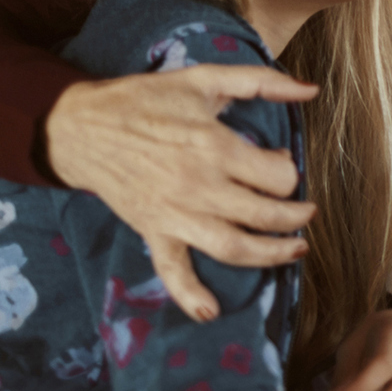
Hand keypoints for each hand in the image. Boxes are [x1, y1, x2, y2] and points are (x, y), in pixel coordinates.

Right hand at [45, 67, 320, 321]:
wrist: (81, 126)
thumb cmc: (145, 99)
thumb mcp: (204, 78)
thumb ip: (261, 81)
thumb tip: (310, 89)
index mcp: (215, 147)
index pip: (277, 176)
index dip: (289, 171)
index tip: (283, 164)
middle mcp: (200, 187)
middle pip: (265, 215)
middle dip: (295, 217)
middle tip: (307, 213)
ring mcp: (175, 214)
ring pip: (234, 247)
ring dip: (271, 255)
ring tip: (296, 250)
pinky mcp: (153, 231)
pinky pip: (172, 270)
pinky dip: (190, 295)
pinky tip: (210, 312)